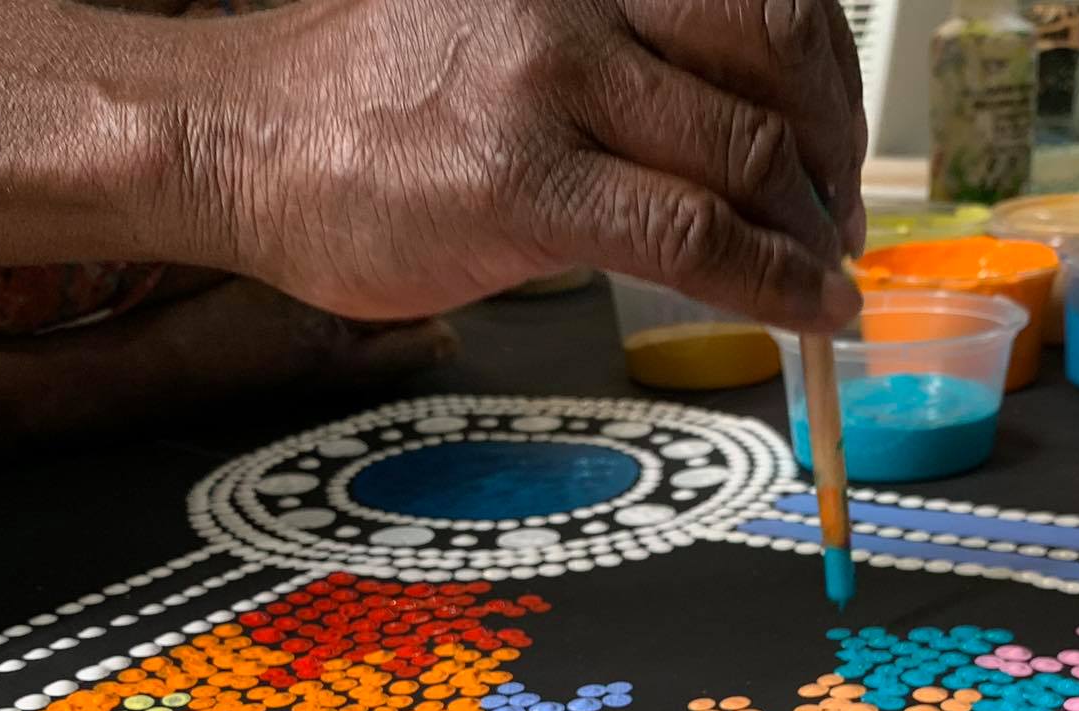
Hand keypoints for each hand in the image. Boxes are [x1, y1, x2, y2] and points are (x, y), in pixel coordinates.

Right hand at [197, 0, 866, 329]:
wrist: (239, 134)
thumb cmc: (369, 96)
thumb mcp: (513, 27)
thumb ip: (624, 63)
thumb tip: (735, 136)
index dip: (829, 83)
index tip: (838, 147)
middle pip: (778, 57)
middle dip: (834, 156)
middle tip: (839, 220)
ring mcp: (550, 80)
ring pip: (744, 154)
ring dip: (811, 231)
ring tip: (822, 276)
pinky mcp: (523, 182)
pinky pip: (691, 239)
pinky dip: (774, 285)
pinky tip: (806, 314)